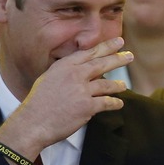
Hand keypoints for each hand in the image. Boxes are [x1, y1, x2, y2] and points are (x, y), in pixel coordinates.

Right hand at [0, 36, 131, 156]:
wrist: (33, 123)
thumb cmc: (38, 103)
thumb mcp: (49, 79)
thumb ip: (65, 72)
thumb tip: (80, 70)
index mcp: (64, 66)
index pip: (89, 53)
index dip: (106, 47)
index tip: (118, 42)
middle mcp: (74, 75)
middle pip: (101, 64)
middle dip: (118, 59)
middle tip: (130, 56)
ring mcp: (82, 90)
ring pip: (107, 85)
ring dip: (118, 85)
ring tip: (124, 85)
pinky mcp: (87, 107)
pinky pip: (106, 103)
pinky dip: (115, 103)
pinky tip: (119, 104)